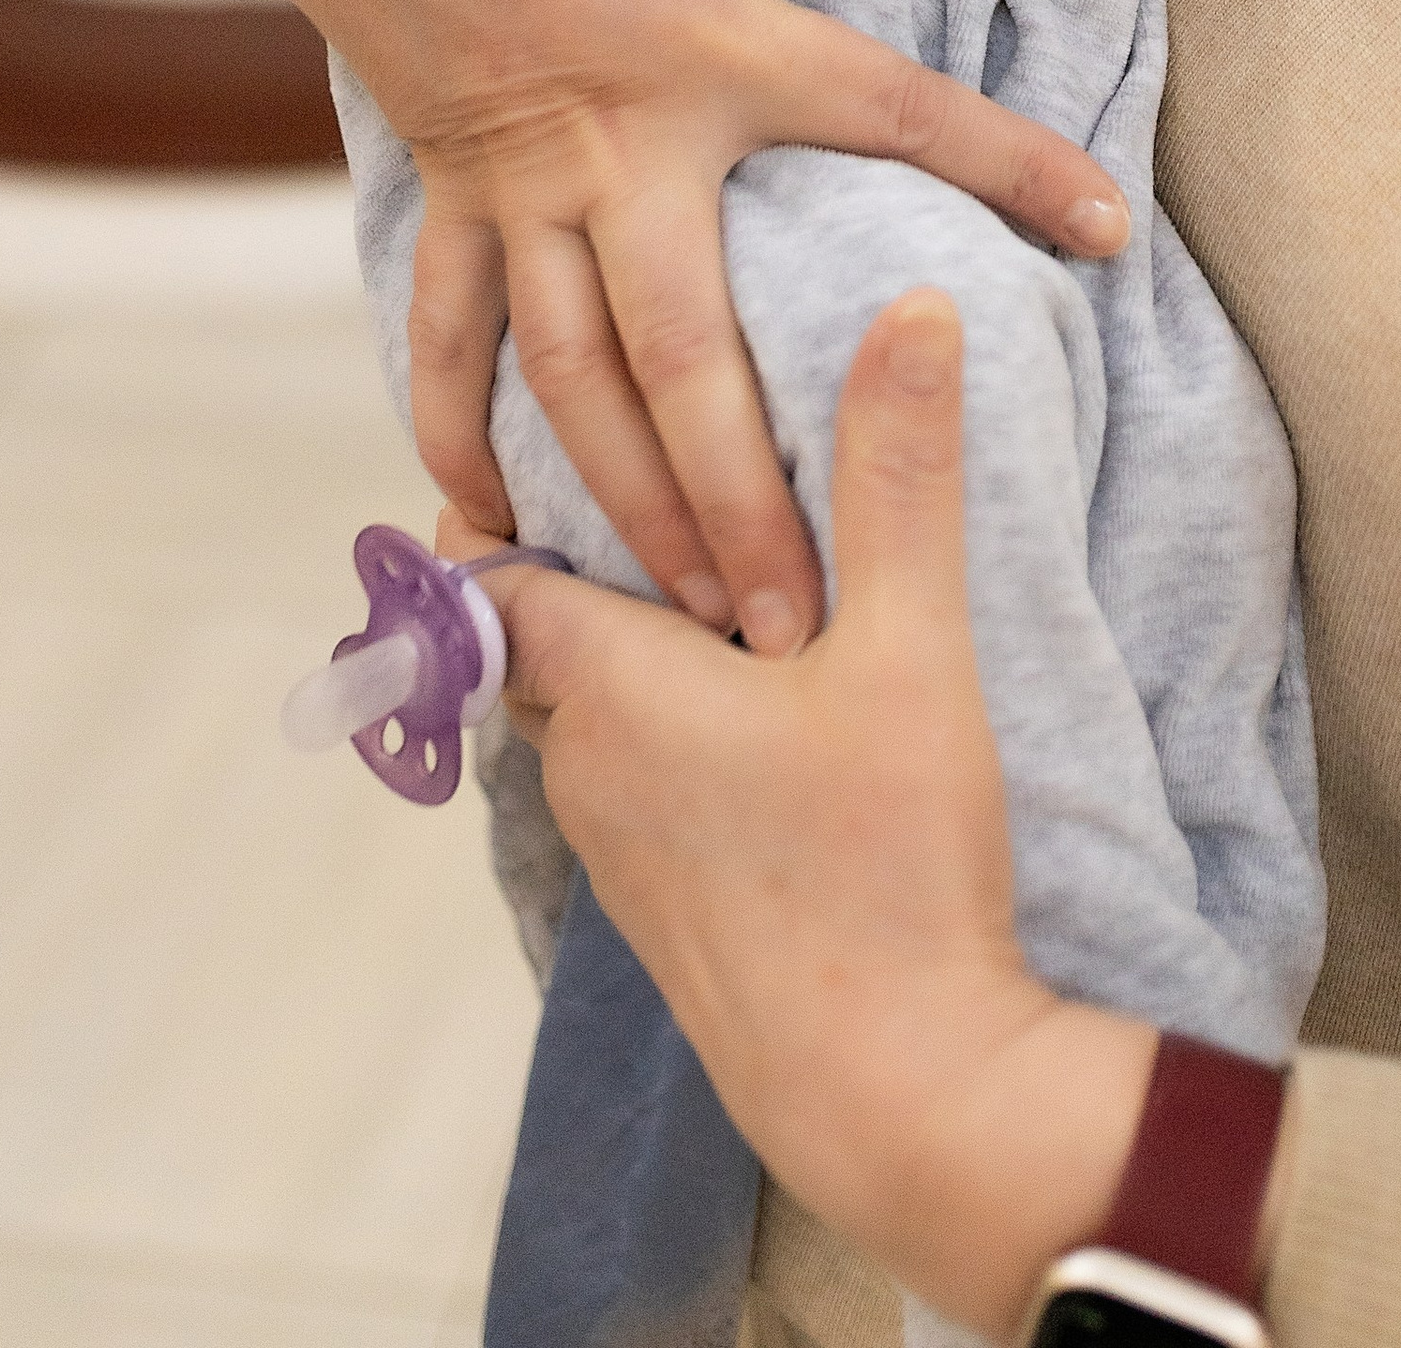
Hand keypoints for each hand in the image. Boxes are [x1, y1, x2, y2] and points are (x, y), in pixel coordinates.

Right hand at [145, 0, 1129, 650]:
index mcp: (707, 46)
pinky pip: (450, 334)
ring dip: (621, 504)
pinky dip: (464, 427)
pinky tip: (491, 520)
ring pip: (571, 381)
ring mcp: (518, 180)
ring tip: (682, 619)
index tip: (1108, 229)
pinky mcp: (444, 182)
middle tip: (798, 624)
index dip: (1009, 165)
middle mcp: (617, 144)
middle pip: (689, 358)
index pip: (893, 116)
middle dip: (742, 501)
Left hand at [464, 291, 1159, 1340]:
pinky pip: (634, 791)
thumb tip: (915, 307)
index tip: (540, 424)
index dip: (502, 494)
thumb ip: (900, 473)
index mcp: (607, 688)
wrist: (899, 1094)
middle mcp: (585, 771)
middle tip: (649, 472)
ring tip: (716, 581)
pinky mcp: (672, 918)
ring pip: (585, 720)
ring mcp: (622, 858)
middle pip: (534, 639)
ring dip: (629, 655)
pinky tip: (762, 719)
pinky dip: (667, 735)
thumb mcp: (909, 645)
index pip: (485, 568)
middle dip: (577, 560)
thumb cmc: (886, 869)